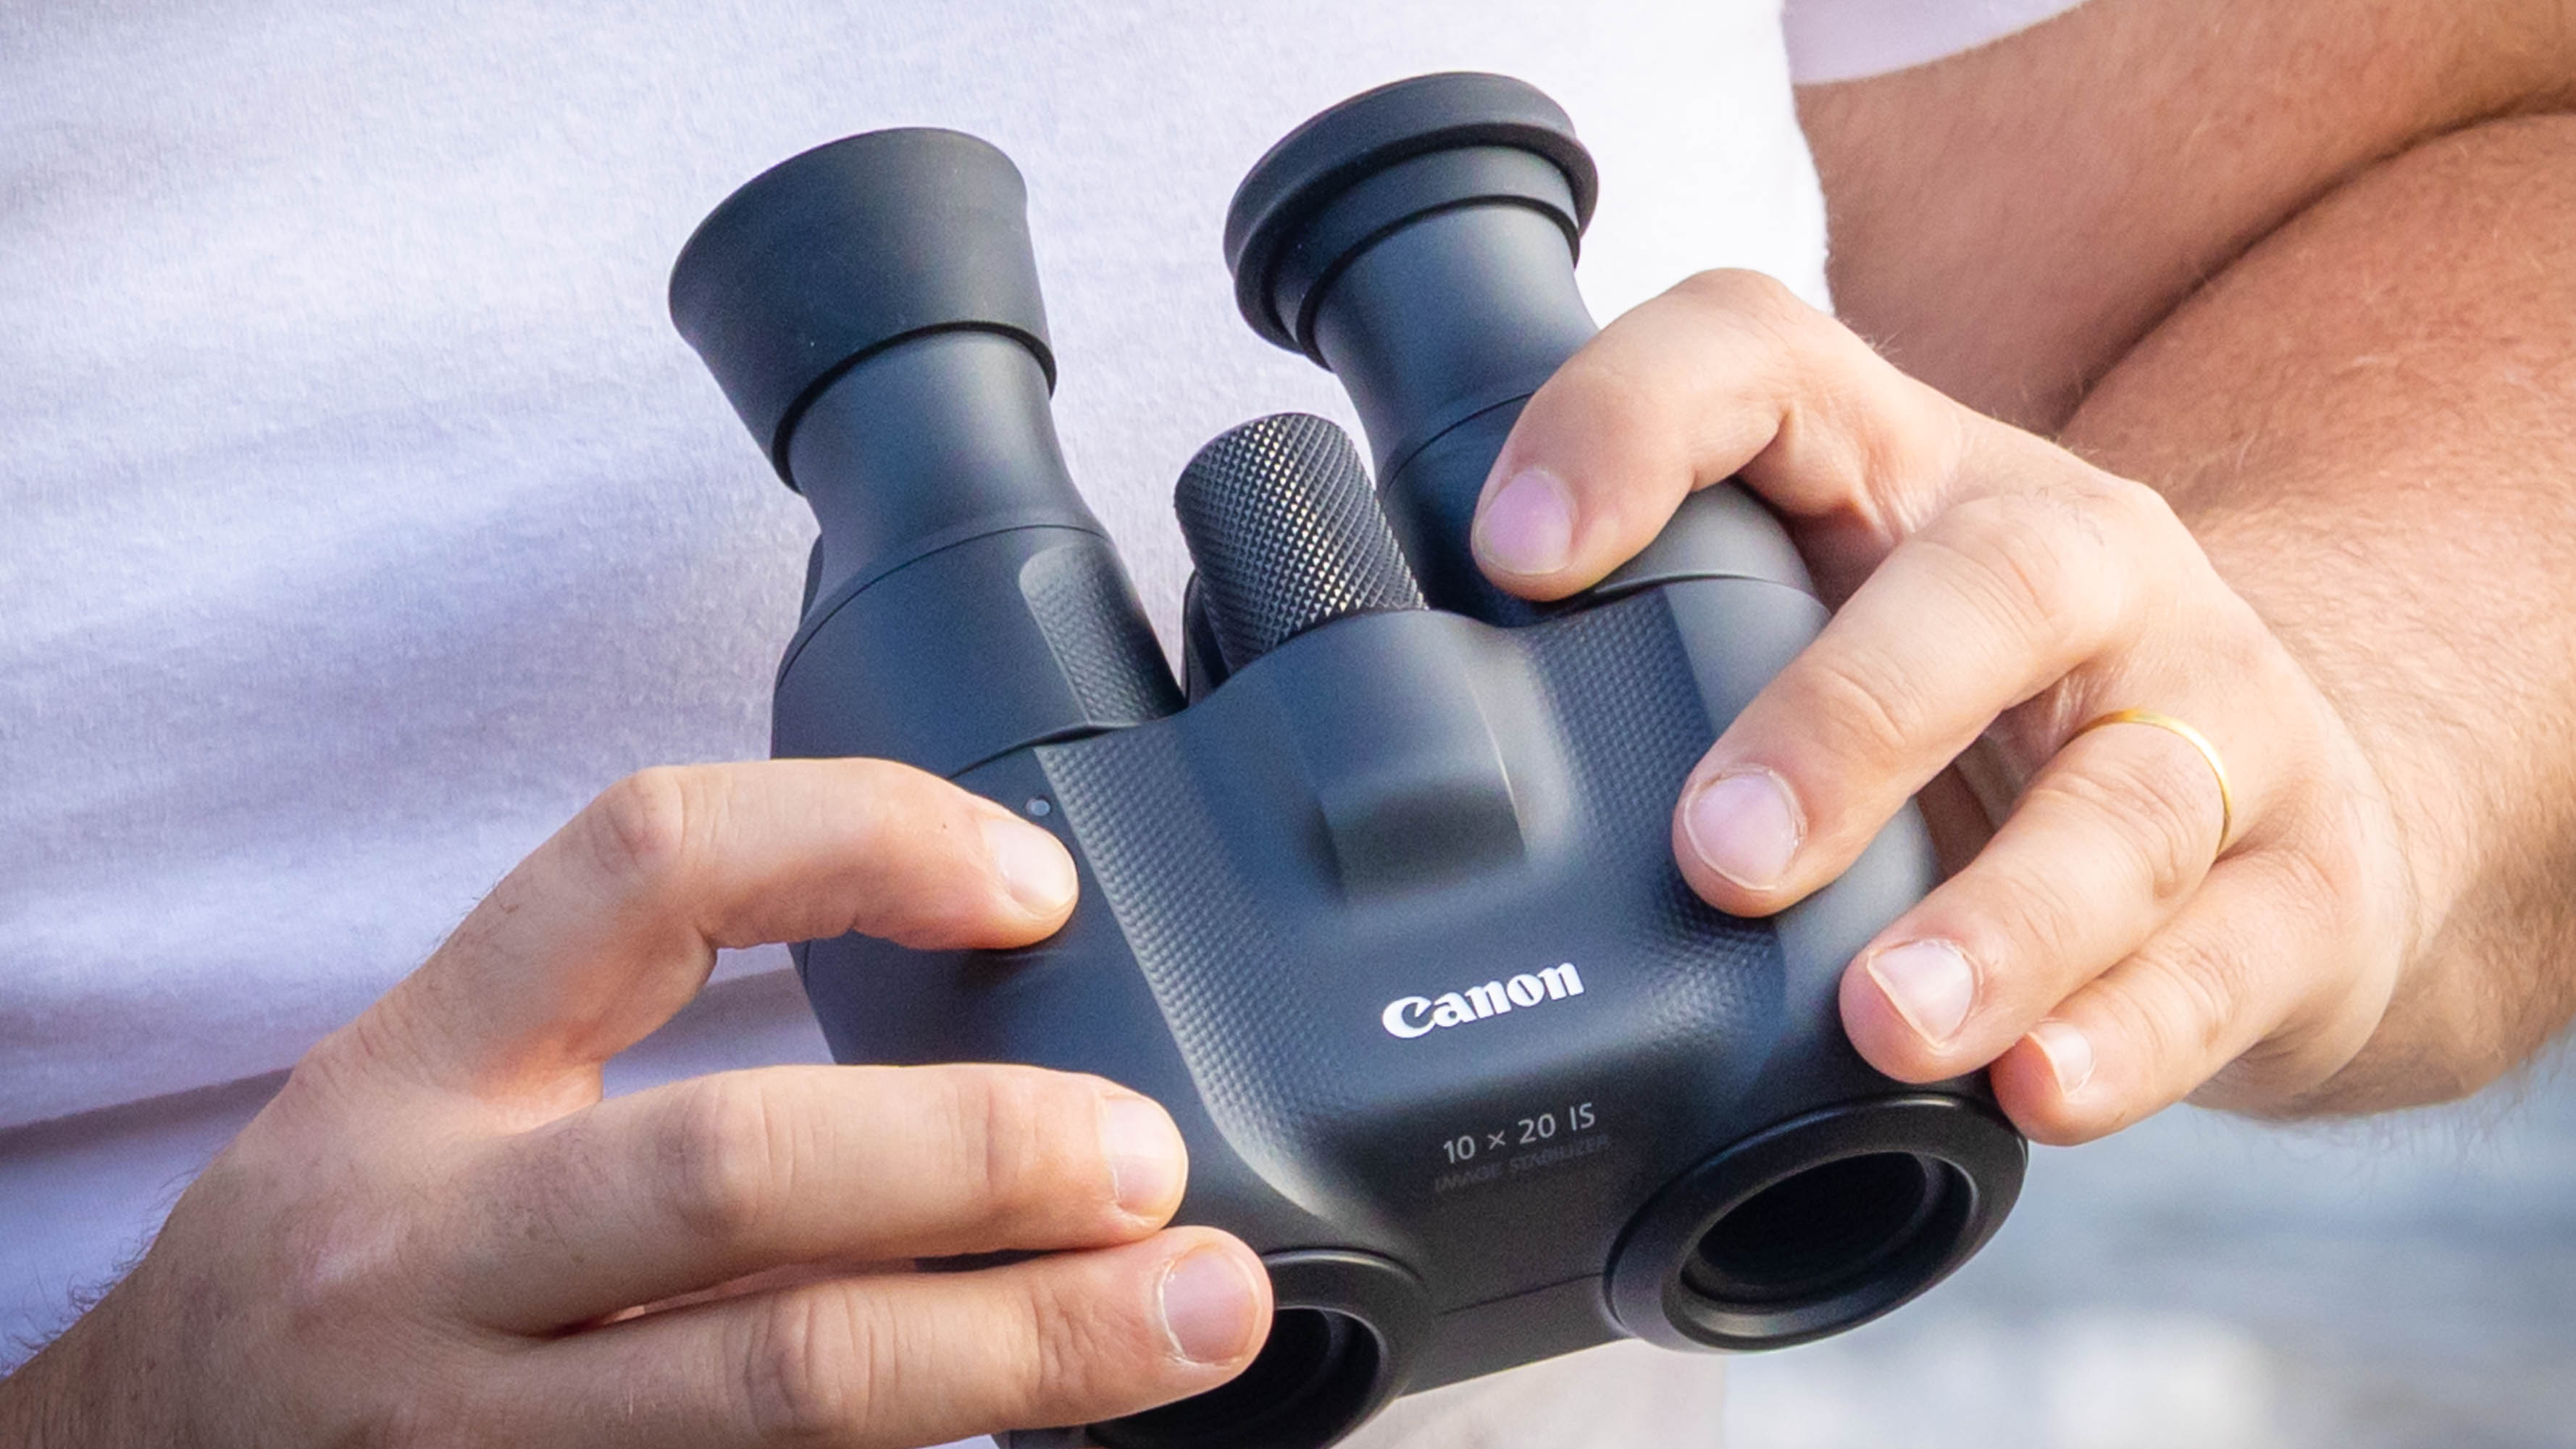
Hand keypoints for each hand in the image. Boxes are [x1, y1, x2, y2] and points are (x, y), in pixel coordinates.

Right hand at [0, 759, 1270, 1445]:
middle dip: (980, 1156)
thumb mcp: (438, 1092)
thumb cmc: (345, 1253)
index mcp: (421, 1070)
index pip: (644, 867)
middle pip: (739, 1170)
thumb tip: (980, 970)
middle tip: (1149, 1157)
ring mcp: (478, 1432)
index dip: (864, 839)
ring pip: (776, 1388)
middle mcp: (436, 1250)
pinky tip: (1046, 1442)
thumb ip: (642, 1027)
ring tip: (1188, 1313)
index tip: (1034, 887)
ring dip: (1020, 1352)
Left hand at [1471, 271, 2417, 1143]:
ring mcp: (2210, 712)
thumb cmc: (1976, 713)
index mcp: (1909, 477)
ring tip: (1888, 1021)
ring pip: (2127, 795)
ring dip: (1999, 916)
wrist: (2275, 793)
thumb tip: (1427, 785)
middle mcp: (2075, 562)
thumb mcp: (1819, 633)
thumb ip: (1661, 665)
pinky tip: (2041, 1087)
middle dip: (1845, 721)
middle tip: (1717, 856)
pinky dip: (2133, 1028)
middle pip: (1987, 587)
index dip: (1633, 424)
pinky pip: (2230, 950)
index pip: (1764, 362)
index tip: (1516, 556)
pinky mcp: (2302, 874)